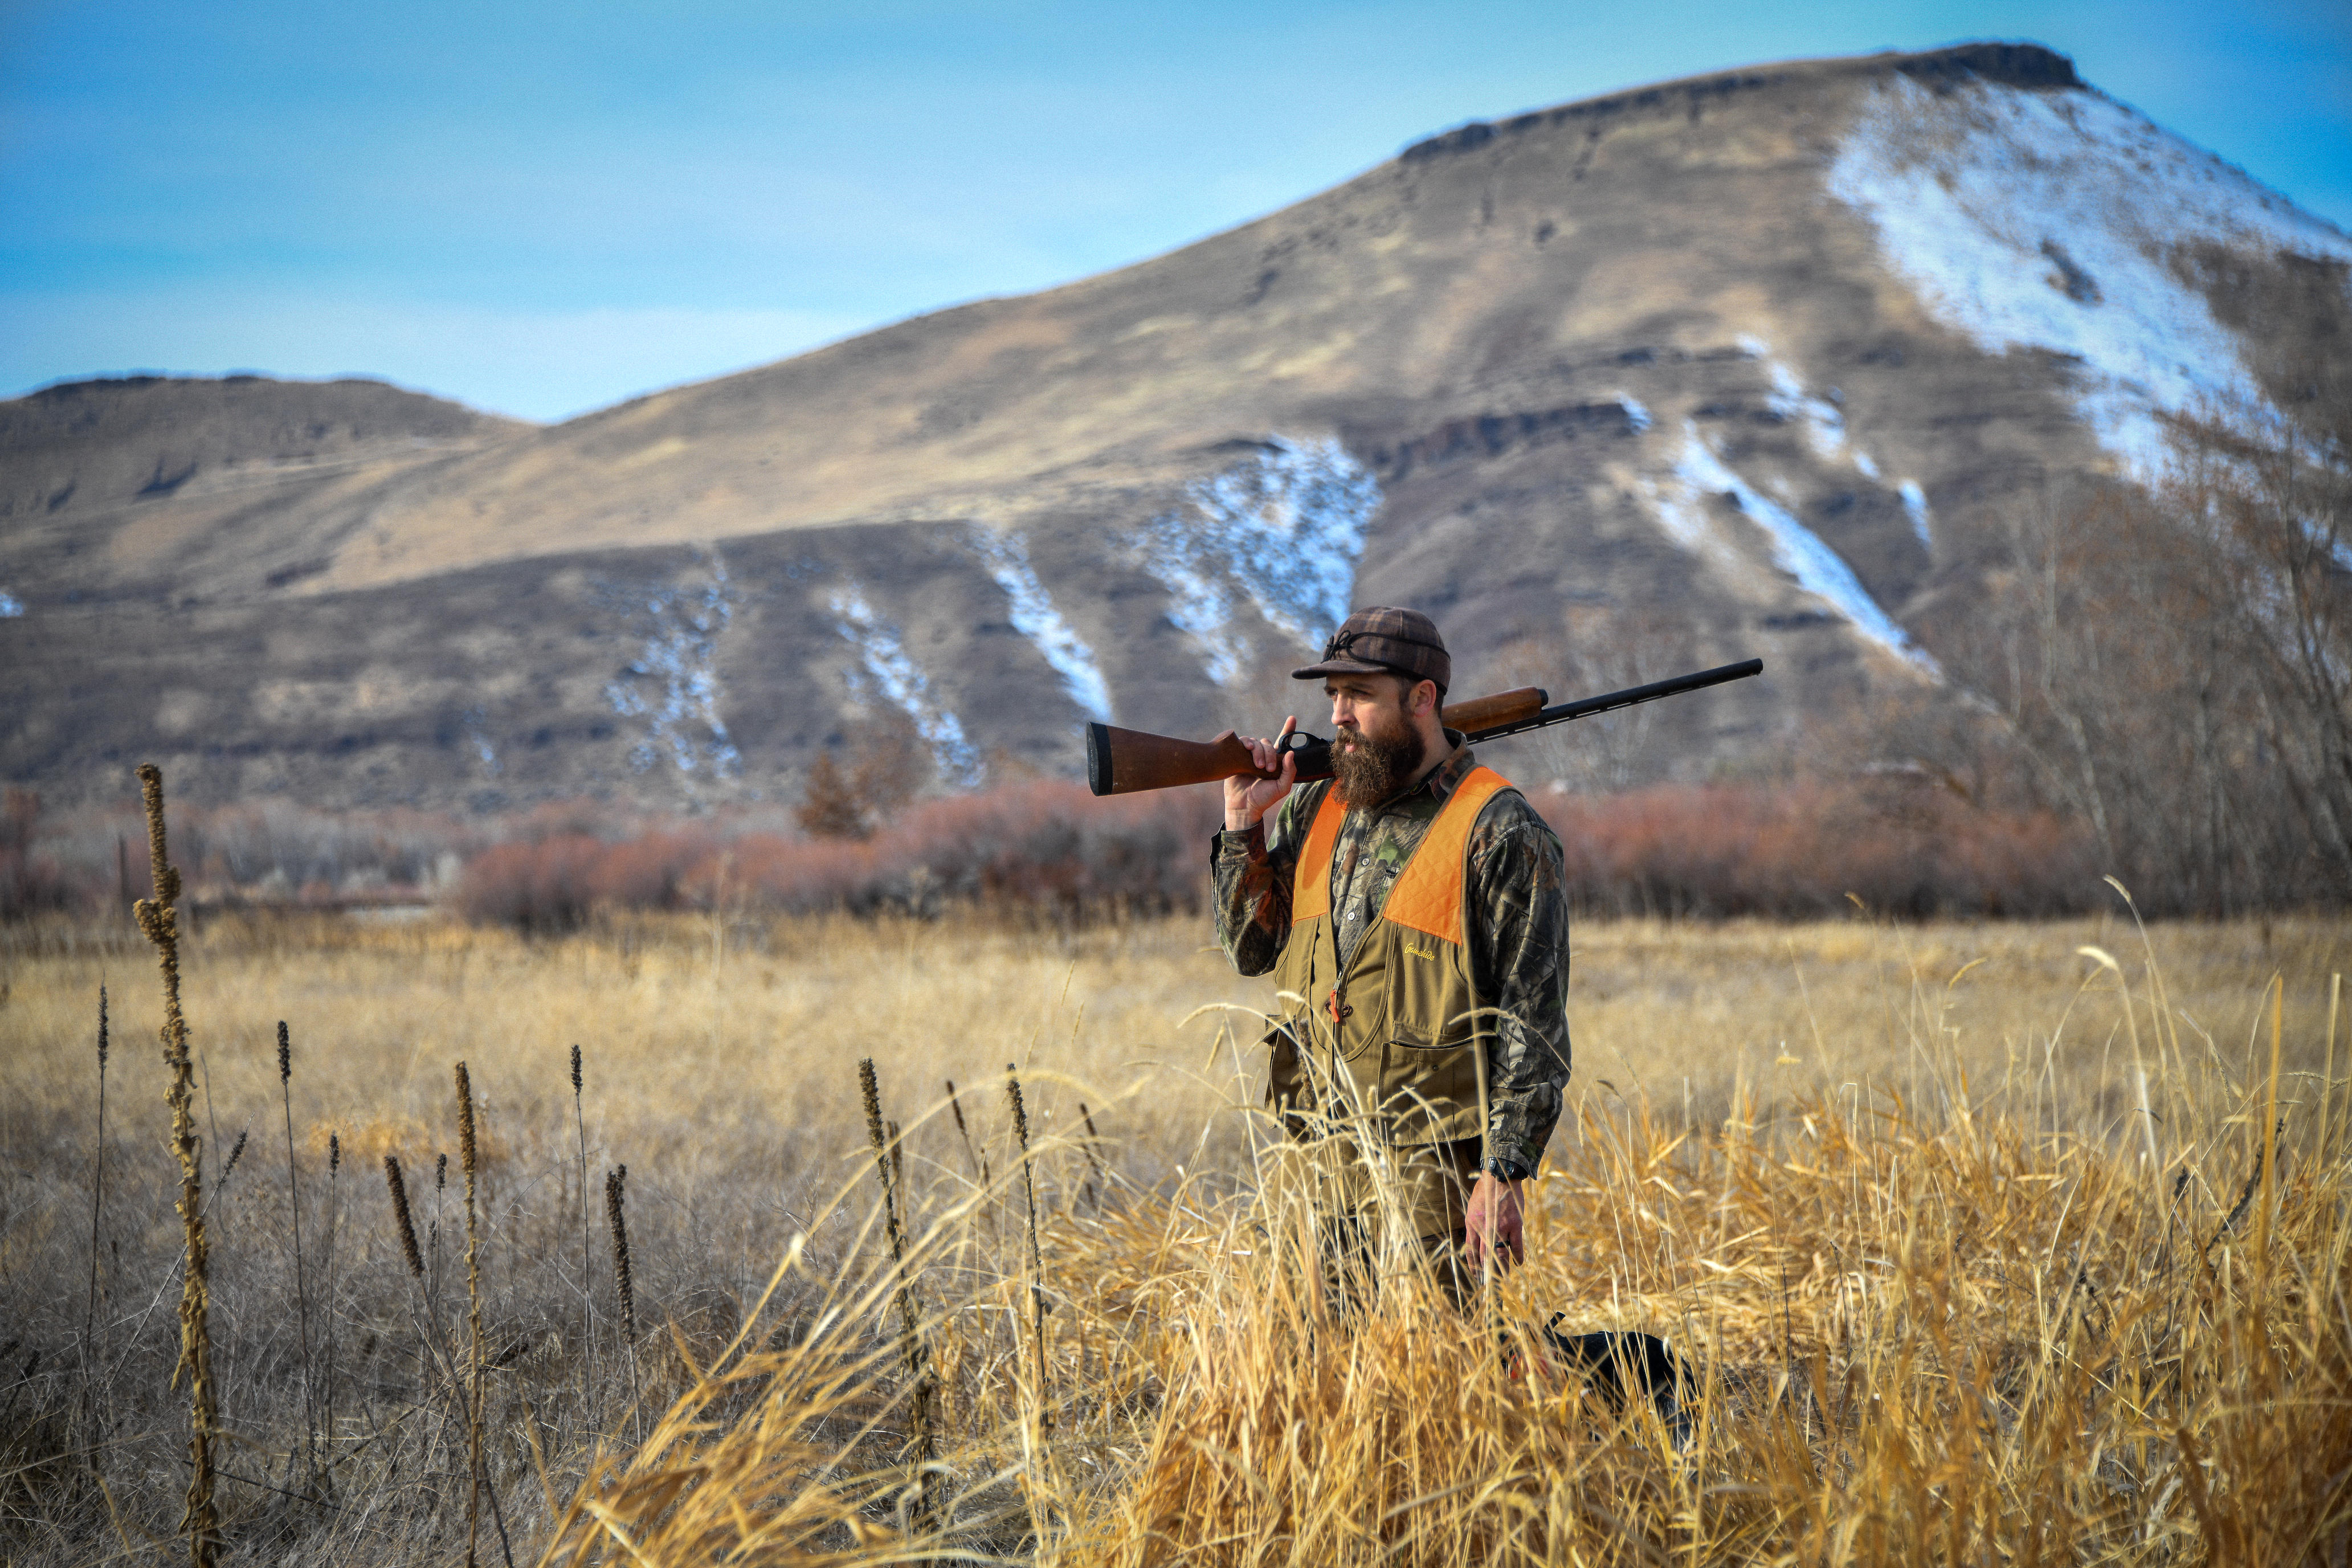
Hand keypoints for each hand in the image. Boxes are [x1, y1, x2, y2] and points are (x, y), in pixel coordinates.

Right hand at [1221, 715, 1297, 830]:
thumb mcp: (1282, 787)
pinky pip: (1242, 742)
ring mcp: (1249, 756)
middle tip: (1268, 769)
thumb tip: (1290, 753)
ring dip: (1259, 751)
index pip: (1283, 742)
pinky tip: (1247, 749)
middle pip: (1267, 743)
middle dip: (1269, 753)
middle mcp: (1262, 756)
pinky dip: (1246, 743)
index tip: (1292, 718)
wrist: (1244, 805)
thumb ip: (1289, 771)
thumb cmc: (1264, 798)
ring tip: (1257, 766)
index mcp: (1275, 761)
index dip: (1287, 730)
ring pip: (1256, 742)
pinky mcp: (1237, 756)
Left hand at [1463, 1171, 1525, 1275]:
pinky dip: (1517, 1256)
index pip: (1471, 1251)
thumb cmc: (1484, 1192)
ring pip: (1501, 1255)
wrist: (1499, 1177)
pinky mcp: (1514, 1225)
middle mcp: (1485, 1229)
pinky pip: (1516, 1246)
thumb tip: (1474, 1241)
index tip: (1476, 1275)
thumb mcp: (1472, 1209)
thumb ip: (1474, 1226)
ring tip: (1504, 1278)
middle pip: (1485, 1257)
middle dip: (1487, 1272)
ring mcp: (1500, 1228)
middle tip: (1490, 1284)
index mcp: (1472, 1225)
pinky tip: (1518, 1263)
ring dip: (1502, 1268)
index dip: (1473, 1266)